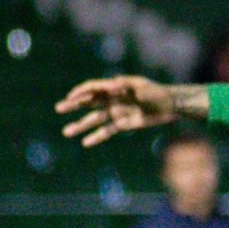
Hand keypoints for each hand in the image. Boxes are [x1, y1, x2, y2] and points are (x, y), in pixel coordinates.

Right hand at [57, 76, 205, 146]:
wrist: (170, 106)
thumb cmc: (157, 92)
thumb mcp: (142, 87)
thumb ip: (126, 85)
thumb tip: (112, 84)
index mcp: (114, 87)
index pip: (93, 88)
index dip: (81, 92)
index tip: (71, 98)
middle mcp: (112, 99)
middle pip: (88, 103)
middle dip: (73, 105)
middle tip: (58, 109)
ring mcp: (116, 112)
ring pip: (93, 120)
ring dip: (80, 125)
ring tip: (65, 132)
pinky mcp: (122, 124)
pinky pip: (106, 131)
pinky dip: (96, 137)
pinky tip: (84, 143)